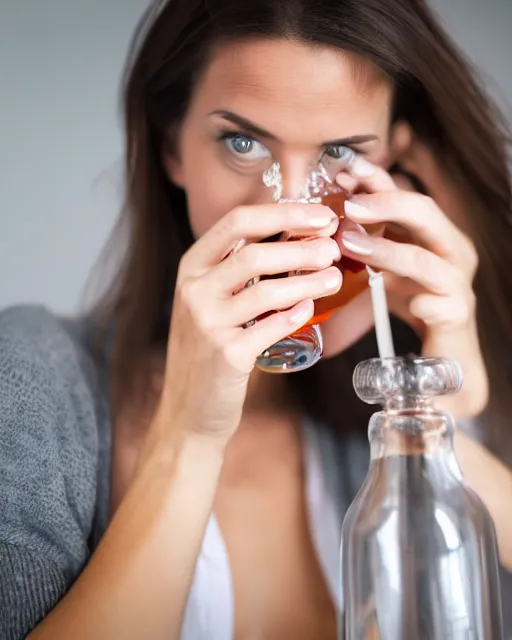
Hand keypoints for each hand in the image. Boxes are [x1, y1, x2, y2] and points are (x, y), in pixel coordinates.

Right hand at [154, 203, 340, 445]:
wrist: (188, 407)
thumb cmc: (209, 348)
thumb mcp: (211, 300)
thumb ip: (239, 270)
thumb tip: (299, 236)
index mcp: (193, 267)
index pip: (238, 221)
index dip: (284, 212)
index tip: (321, 216)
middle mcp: (194, 290)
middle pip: (254, 254)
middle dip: (301, 247)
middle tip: (333, 249)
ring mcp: (207, 323)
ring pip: (266, 291)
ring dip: (308, 281)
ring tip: (334, 278)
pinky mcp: (225, 355)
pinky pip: (269, 328)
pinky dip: (295, 314)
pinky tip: (311, 307)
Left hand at [322, 139, 487, 419]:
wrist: (443, 356)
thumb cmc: (414, 303)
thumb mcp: (389, 265)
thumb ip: (370, 239)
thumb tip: (335, 211)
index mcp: (435, 235)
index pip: (407, 197)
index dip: (377, 182)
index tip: (344, 170)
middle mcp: (451, 252)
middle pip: (425, 214)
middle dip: (385, 203)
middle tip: (348, 204)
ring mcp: (457, 284)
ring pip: (427, 260)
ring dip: (388, 250)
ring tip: (351, 245)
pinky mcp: (456, 316)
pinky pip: (441, 306)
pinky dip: (424, 303)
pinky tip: (412, 305)